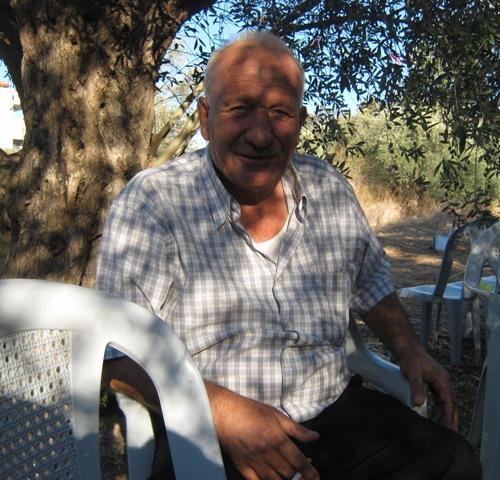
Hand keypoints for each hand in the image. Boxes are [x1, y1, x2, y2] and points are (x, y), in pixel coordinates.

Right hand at [205, 382, 319, 479]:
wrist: (226, 413)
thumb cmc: (252, 411)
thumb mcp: (277, 415)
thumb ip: (296, 429)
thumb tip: (315, 436)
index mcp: (278, 439)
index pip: (298, 460)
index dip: (309, 470)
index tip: (315, 476)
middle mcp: (268, 453)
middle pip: (288, 473)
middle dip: (298, 476)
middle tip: (302, 473)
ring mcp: (254, 462)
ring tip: (288, 476)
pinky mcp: (243, 467)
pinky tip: (270, 479)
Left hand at [397, 344, 458, 430]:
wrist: (406, 349)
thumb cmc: (410, 359)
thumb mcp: (412, 373)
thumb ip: (416, 387)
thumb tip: (420, 404)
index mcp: (442, 379)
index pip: (449, 401)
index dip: (449, 415)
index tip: (449, 427)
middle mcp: (443, 381)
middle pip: (451, 403)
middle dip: (451, 417)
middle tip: (451, 433)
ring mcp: (438, 382)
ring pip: (445, 401)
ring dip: (444, 414)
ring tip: (442, 428)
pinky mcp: (432, 383)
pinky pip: (438, 398)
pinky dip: (438, 408)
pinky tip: (434, 416)